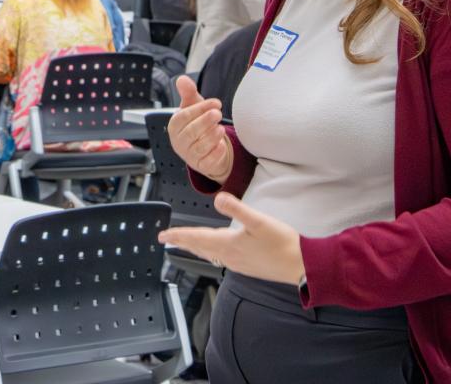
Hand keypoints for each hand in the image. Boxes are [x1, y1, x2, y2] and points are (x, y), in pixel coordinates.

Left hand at [158, 193, 305, 285]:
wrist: (302, 266)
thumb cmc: (283, 243)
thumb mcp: (259, 221)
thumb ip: (237, 208)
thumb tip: (218, 198)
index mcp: (228, 244)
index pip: (196, 239)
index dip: (177, 235)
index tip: (162, 235)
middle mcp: (230, 256)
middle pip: (199, 248)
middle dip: (182, 242)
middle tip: (166, 239)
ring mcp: (238, 263)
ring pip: (209, 254)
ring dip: (195, 247)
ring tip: (185, 243)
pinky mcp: (247, 266)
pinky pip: (220, 258)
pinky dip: (210, 252)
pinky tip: (214, 251)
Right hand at [168, 76, 232, 182]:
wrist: (206, 148)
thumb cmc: (197, 124)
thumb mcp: (193, 107)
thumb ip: (188, 93)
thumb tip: (182, 79)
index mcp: (174, 126)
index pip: (183, 117)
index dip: (199, 109)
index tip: (215, 103)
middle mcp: (179, 142)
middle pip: (190, 132)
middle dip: (205, 121)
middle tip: (218, 114)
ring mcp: (189, 155)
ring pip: (200, 146)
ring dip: (212, 136)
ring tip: (221, 129)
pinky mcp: (202, 165)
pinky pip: (208, 160)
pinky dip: (216, 152)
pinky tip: (221, 144)